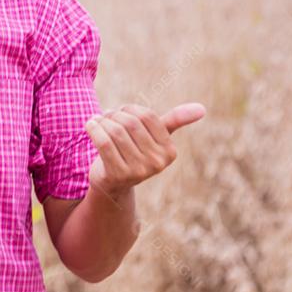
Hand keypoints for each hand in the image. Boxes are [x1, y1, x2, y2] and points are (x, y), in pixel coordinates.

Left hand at [84, 102, 205, 196]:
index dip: (130, 109)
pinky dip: (94, 129)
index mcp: (170, 152)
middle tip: (105, 117)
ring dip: (102, 121)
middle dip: (114, 115)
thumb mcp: (154, 137)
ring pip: (115, 131)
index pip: (147, 116)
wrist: (112, 183)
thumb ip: (175, 121)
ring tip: (96, 121)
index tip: (120, 112)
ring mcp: (139, 171)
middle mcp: (157, 163)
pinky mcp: (118, 175)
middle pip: (130, 122)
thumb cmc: (133, 152)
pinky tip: (89, 125)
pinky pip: (104, 143)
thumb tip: (202, 108)